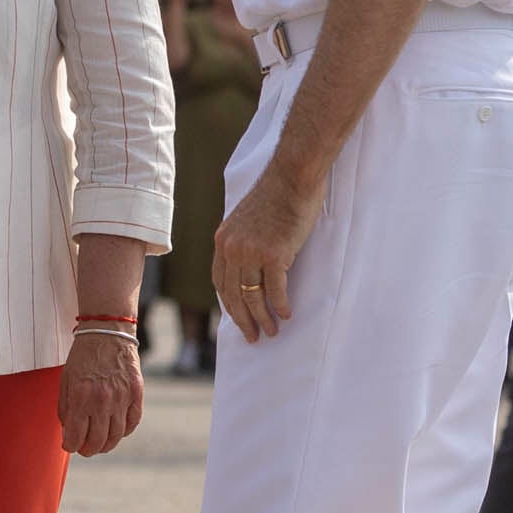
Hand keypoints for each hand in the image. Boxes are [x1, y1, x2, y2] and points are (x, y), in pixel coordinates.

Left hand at [59, 329, 144, 456]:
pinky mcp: (136, 393)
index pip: (76, 436)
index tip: (69, 445)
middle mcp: (103, 400)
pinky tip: (116, 431)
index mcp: (81, 396)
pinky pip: (132, 423)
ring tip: (100, 444)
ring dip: (106, 445)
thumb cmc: (83, 357)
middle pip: (96, 441)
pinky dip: (124, 432)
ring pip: (116, 436)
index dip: (70, 446)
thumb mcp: (66, 380)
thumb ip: (66, 408)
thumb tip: (68, 431)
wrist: (108, 332)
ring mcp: (122, 398)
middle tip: (84, 449)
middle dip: (87, 450)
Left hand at [211, 161, 326, 342]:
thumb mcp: (248, 219)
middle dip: (242, 320)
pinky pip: (275, 290)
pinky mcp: (274, 254)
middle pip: (233, 295)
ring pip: (252, 297)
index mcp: (223, 240)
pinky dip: (280, 306)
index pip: (220, 281)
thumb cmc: (277, 193)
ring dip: (261, 318)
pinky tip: (285, 314)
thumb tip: (251, 264)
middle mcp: (232, 248)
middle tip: (252, 337)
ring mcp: (252, 252)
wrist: (292, 175)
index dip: (228, 304)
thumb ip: (244, 241)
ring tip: (271, 332)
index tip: (237, 318)